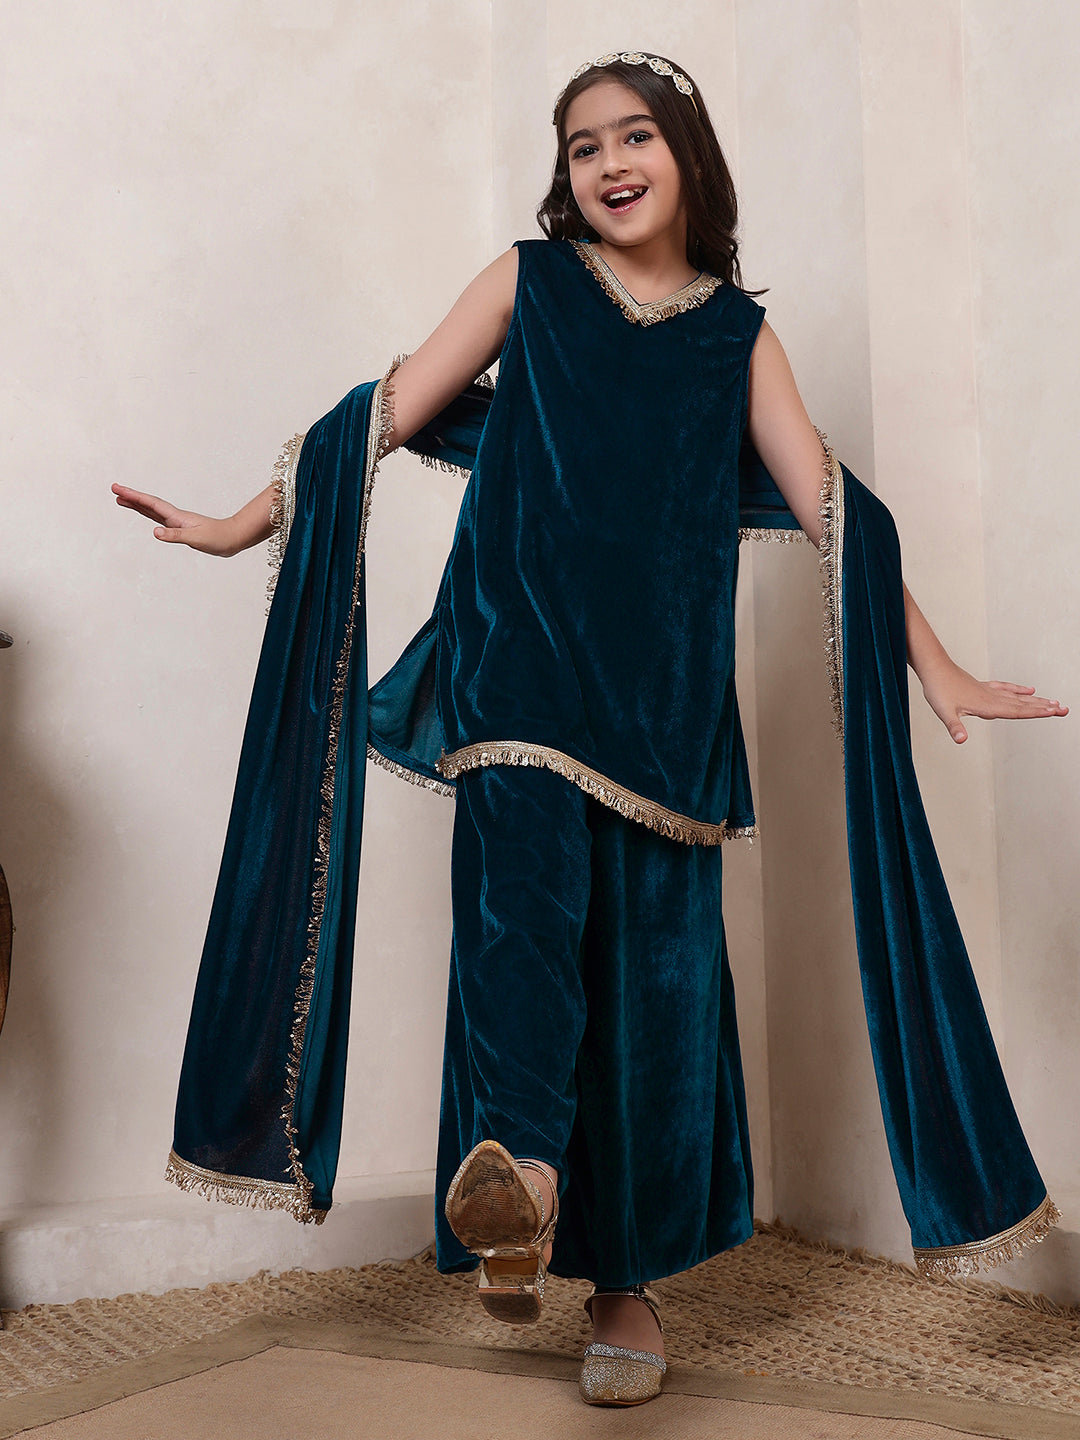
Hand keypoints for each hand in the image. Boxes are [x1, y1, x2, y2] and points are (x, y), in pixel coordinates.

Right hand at [112, 484, 240, 556]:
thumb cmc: (218, 538)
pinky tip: (146, 516)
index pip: (150, 504)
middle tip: (114, 489)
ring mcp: (178, 521)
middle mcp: (175, 516)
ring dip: (137, 505)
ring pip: (152, 511)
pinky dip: (149, 515)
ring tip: (122, 500)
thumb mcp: (195, 538)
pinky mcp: (182, 528)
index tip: (117, 490)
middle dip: (131, 497)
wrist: (233, 538)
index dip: (133, 496)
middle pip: (148, 504)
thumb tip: (155, 532)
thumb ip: (175, 535)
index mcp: (176, 517)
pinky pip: (160, 519)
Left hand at [921, 660, 1068, 743]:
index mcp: (987, 706)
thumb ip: (954, 727)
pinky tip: (1029, 690)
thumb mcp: (944, 712)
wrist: (934, 668)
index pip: (1016, 712)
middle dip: (1044, 708)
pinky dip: (1019, 690)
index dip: (1035, 712)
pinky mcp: (983, 687)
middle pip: (1023, 705)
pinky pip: (1006, 689)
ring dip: (1036, 700)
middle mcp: (992, 698)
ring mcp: (989, 691)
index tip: (1054, 712)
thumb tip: (961, 740)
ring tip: (1055, 703)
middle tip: (1065, 710)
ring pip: (1018, 697)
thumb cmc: (938, 691)